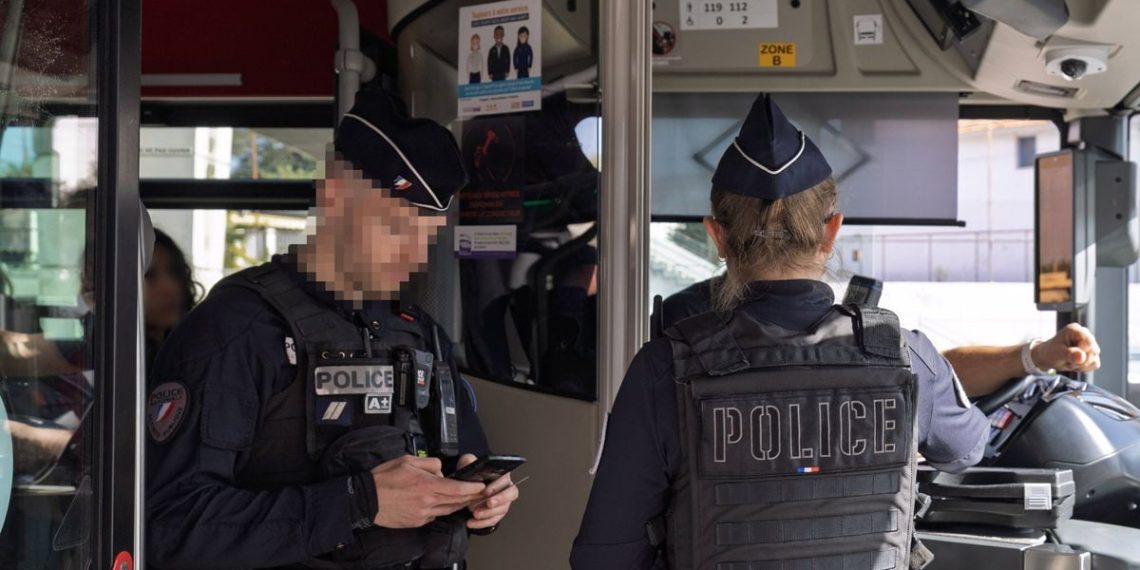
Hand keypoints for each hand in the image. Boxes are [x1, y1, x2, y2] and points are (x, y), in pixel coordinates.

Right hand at [370, 455, 485, 528]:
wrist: (366, 500)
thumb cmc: (384, 478)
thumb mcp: (407, 460)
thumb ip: (429, 463)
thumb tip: (441, 470)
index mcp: (427, 485)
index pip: (457, 488)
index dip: (472, 488)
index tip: (481, 486)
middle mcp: (428, 502)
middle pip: (456, 501)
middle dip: (470, 497)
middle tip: (479, 493)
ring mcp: (423, 514)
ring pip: (447, 510)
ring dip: (457, 504)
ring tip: (464, 498)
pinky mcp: (417, 522)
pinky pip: (435, 515)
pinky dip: (441, 509)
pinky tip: (440, 503)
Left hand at [457, 453, 520, 529]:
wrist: (465, 488)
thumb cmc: (470, 475)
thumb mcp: (467, 463)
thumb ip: (469, 461)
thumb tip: (470, 463)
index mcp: (501, 474)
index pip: (506, 479)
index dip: (498, 485)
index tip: (486, 491)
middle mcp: (505, 488)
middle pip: (511, 494)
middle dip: (500, 500)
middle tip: (488, 503)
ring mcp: (502, 502)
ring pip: (502, 509)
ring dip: (489, 513)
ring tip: (476, 514)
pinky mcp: (496, 513)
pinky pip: (493, 520)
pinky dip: (482, 523)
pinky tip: (472, 522)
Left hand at [1032, 323, 1101, 373]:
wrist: (1049, 358)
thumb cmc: (1052, 352)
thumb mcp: (1057, 353)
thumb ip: (1069, 354)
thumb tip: (1082, 357)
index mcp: (1075, 330)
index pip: (1088, 342)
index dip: (1082, 351)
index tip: (1070, 353)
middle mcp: (1085, 335)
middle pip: (1094, 351)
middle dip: (1080, 360)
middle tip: (1067, 360)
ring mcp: (1091, 344)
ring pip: (1094, 359)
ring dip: (1081, 365)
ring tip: (1070, 361)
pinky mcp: (1093, 354)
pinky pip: (1095, 364)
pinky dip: (1084, 368)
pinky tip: (1075, 364)